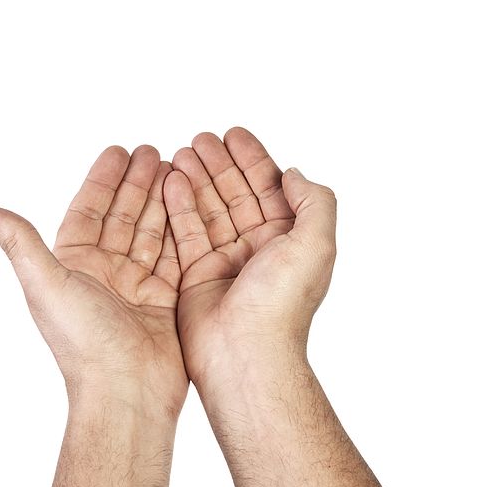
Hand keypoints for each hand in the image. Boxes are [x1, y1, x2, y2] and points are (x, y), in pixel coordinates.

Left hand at [0, 145, 187, 420]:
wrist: (128, 389)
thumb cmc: (85, 344)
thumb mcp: (45, 284)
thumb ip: (20, 243)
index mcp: (75, 267)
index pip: (89, 212)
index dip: (103, 180)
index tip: (119, 152)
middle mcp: (106, 274)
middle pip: (124, 218)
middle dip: (138, 184)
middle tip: (155, 152)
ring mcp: (138, 286)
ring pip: (152, 233)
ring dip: (162, 202)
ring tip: (177, 171)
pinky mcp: (166, 299)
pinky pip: (175, 256)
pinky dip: (182, 231)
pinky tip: (190, 208)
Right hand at [163, 127, 336, 393]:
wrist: (244, 351)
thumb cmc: (281, 304)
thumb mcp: (316, 244)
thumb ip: (313, 201)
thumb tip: (292, 174)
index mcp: (288, 241)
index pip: (269, 189)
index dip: (253, 159)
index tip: (233, 134)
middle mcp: (258, 249)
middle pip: (236, 195)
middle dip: (220, 165)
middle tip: (201, 139)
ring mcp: (226, 262)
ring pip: (209, 210)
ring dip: (196, 180)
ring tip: (181, 152)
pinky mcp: (197, 275)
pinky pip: (186, 233)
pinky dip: (179, 206)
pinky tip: (171, 181)